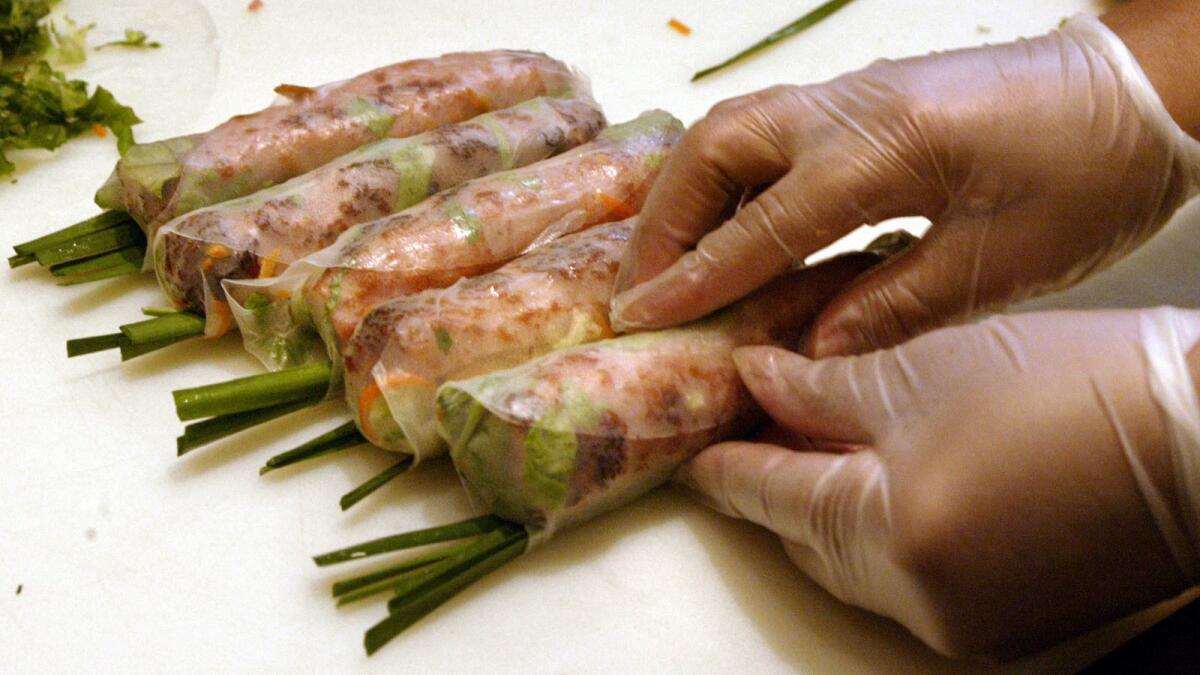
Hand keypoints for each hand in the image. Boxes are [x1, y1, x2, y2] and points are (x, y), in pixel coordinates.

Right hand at [610, 15, 1199, 355]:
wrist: (1138, 96)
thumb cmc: (1089, 176)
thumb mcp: (1000, 263)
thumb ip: (893, 305)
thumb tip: (810, 346)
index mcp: (887, 149)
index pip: (760, 222)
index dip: (695, 276)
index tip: (641, 314)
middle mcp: (852, 106)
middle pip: (717, 147)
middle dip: (666, 219)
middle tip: (642, 283)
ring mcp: (855, 91)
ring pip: (733, 127)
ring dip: (689, 191)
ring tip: (670, 257)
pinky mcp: (866, 96)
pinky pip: (768, 127)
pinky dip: (729, 176)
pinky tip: (730, 222)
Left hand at [676, 309, 1199, 657]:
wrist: (1199, 433)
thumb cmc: (1076, 390)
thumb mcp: (925, 369)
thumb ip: (823, 384)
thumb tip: (760, 379)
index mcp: (889, 535)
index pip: (769, 498)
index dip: (724, 465)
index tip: (693, 446)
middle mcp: (919, 599)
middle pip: (805, 538)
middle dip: (774, 482)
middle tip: (752, 428)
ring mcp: (962, 619)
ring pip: (853, 561)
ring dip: (824, 505)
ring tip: (813, 442)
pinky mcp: (1000, 619)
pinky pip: (904, 576)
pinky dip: (879, 529)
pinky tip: (880, 481)